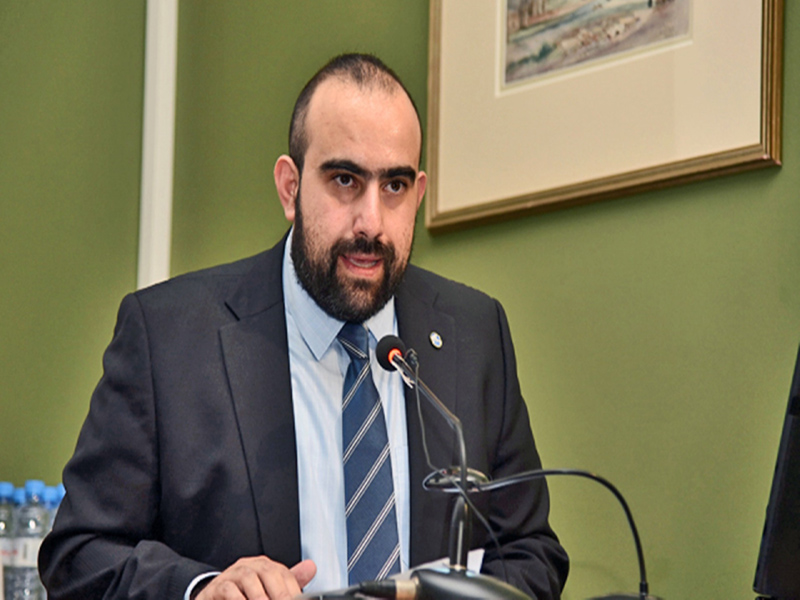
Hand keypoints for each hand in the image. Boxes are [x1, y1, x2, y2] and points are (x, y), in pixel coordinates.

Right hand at [195, 556, 316, 599]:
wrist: (215, 597)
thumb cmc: (245, 594)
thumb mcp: (268, 589)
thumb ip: (289, 582)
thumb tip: (312, 567)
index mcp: (266, 566)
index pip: (285, 574)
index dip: (294, 591)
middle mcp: (251, 566)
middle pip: (268, 572)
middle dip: (280, 593)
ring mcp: (233, 574)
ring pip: (248, 578)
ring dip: (259, 596)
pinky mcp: (218, 586)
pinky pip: (228, 589)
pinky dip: (238, 599)